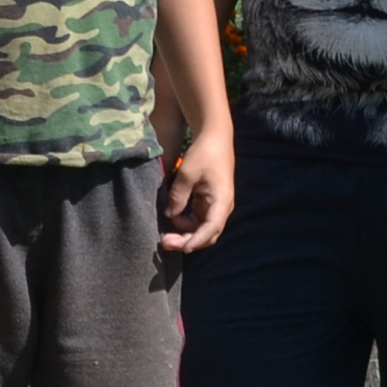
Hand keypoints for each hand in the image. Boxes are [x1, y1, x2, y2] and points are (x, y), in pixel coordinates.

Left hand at [158, 127, 233, 256]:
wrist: (214, 138)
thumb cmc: (203, 153)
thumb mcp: (187, 173)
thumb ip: (178, 196)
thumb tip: (170, 215)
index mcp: (221, 200)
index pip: (211, 228)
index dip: (197, 240)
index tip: (183, 248)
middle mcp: (222, 207)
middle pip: (207, 234)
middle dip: (187, 241)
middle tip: (165, 242)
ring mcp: (215, 205)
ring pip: (201, 229)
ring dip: (185, 234)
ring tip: (165, 235)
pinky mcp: (208, 202)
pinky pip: (198, 220)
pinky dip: (185, 224)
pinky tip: (171, 221)